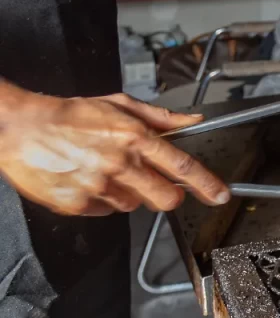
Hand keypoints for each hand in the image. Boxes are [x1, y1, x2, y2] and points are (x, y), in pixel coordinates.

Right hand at [0, 82, 228, 215]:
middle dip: (167, 195)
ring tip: (104, 171)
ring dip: (129, 193)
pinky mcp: (80, 204)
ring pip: (135, 205)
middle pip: (167, 198)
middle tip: (153, 182)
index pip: (183, 167)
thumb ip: (160, 118)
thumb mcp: (118, 105)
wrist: (19, 128)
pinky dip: (102, 200)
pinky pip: (107, 212)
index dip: (207, 184)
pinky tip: (88, 179)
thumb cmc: (69, 115)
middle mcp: (120, 164)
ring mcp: (100, 187)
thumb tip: (193, 122)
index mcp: (134, 138)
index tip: (220, 195)